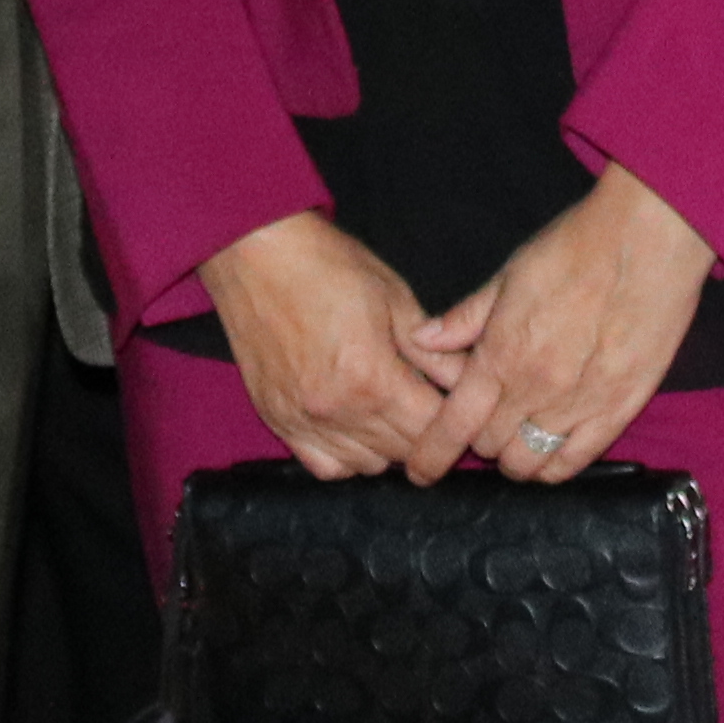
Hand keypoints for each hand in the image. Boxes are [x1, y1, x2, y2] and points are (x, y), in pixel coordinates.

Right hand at [198, 213, 449, 480]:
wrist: (255, 255)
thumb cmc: (328, 266)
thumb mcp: (393, 298)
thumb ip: (432, 351)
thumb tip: (468, 380)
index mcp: (372, 379)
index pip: (432, 427)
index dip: (455, 417)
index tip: (461, 401)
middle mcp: (337, 412)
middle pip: (403, 452)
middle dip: (427, 432)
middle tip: (431, 403)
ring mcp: (303, 423)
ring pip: (368, 466)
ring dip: (391, 446)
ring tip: (396, 412)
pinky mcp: (277, 422)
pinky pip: (325, 467)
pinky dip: (349, 457)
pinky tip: (359, 428)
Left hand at [405, 166, 713, 486]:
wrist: (648, 238)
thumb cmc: (575, 247)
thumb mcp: (510, 274)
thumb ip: (466, 317)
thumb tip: (421, 341)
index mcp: (501, 354)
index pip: (453, 426)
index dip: (430, 454)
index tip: (419, 470)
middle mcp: (535, 390)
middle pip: (489, 446)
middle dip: (478, 437)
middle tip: (486, 417)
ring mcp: (579, 405)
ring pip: (529, 463)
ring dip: (515, 455)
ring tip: (518, 434)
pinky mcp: (619, 410)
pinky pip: (575, 461)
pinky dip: (554, 463)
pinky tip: (550, 445)